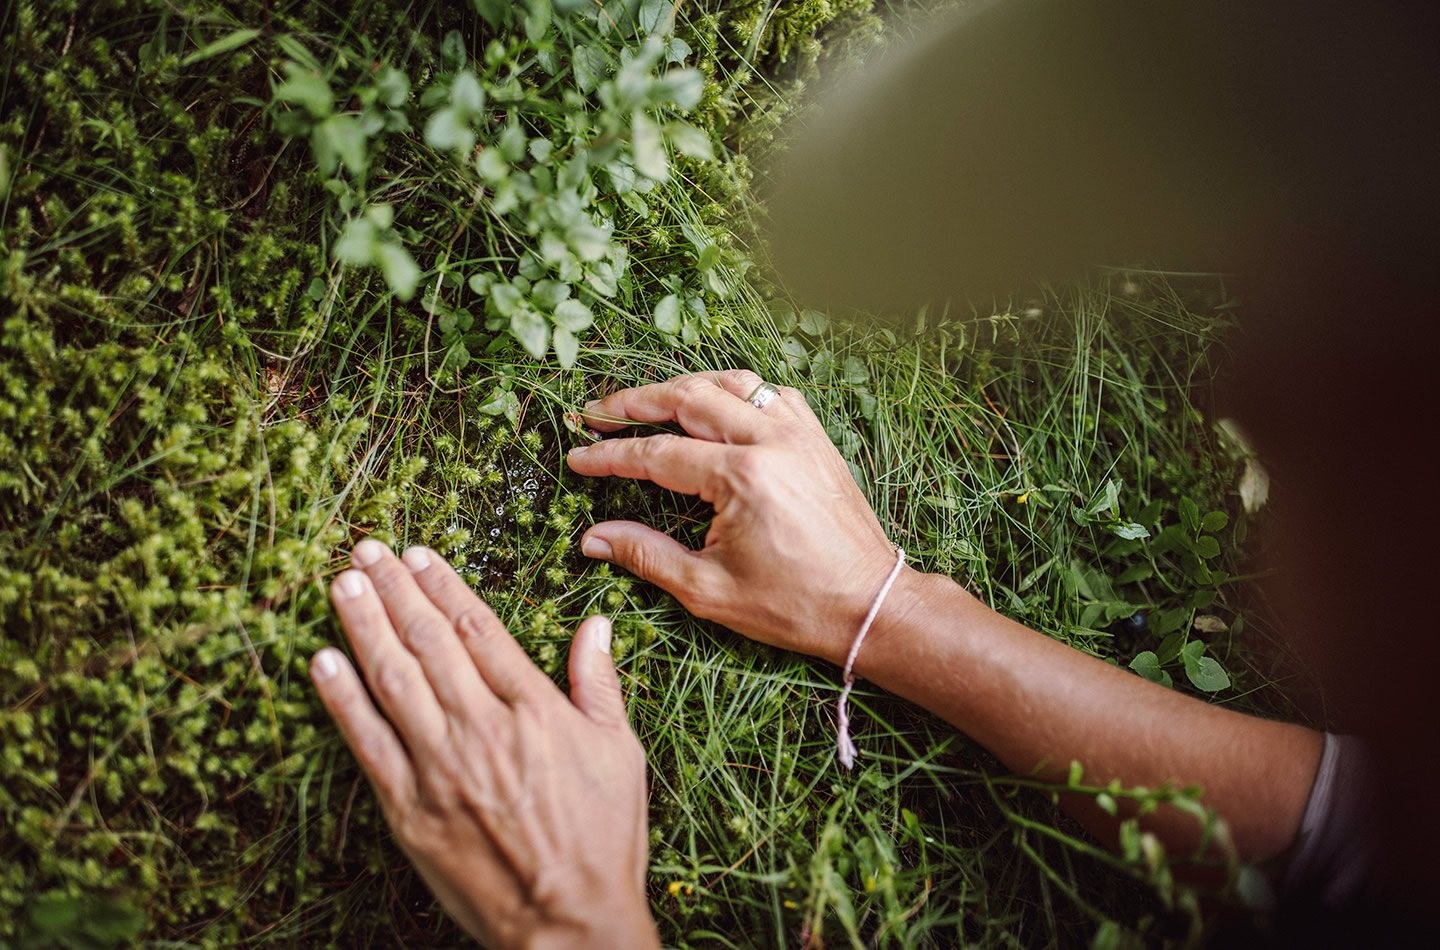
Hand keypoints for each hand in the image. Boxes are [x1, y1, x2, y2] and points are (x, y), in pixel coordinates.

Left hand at [310, 540, 656, 948]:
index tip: (419, 554)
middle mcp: (481, 727)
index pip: (477, 627)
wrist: (568, 922)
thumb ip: (599, 685)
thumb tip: (596, 625)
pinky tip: (322, 662)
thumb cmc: (603, 838)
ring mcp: (440, 767)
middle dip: (393, 590)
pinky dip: (342, 699)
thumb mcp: (619, 753)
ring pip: (391, 679)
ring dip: (362, 626)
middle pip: (427, 641)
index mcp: (533, 708)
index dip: (443, 585)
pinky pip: (367, 742)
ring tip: (341, 584)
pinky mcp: (409, 808)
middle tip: (365, 550)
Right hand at [566, 370, 905, 664]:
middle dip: (635, 402)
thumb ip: (646, 555)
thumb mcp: (708, 589)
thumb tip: (592, 539)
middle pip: (688, 398)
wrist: (868, 603)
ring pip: (729, 383)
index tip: (577, 457)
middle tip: (596, 413)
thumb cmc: (792, 604)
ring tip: (646, 403)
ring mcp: (799, 432)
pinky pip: (768, 393)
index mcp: (742, 477)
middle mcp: (771, 441)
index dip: (610, 456)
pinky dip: (734, 392)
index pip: (657, 454)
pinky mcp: (816, 437)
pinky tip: (714, 407)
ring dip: (683, 387)